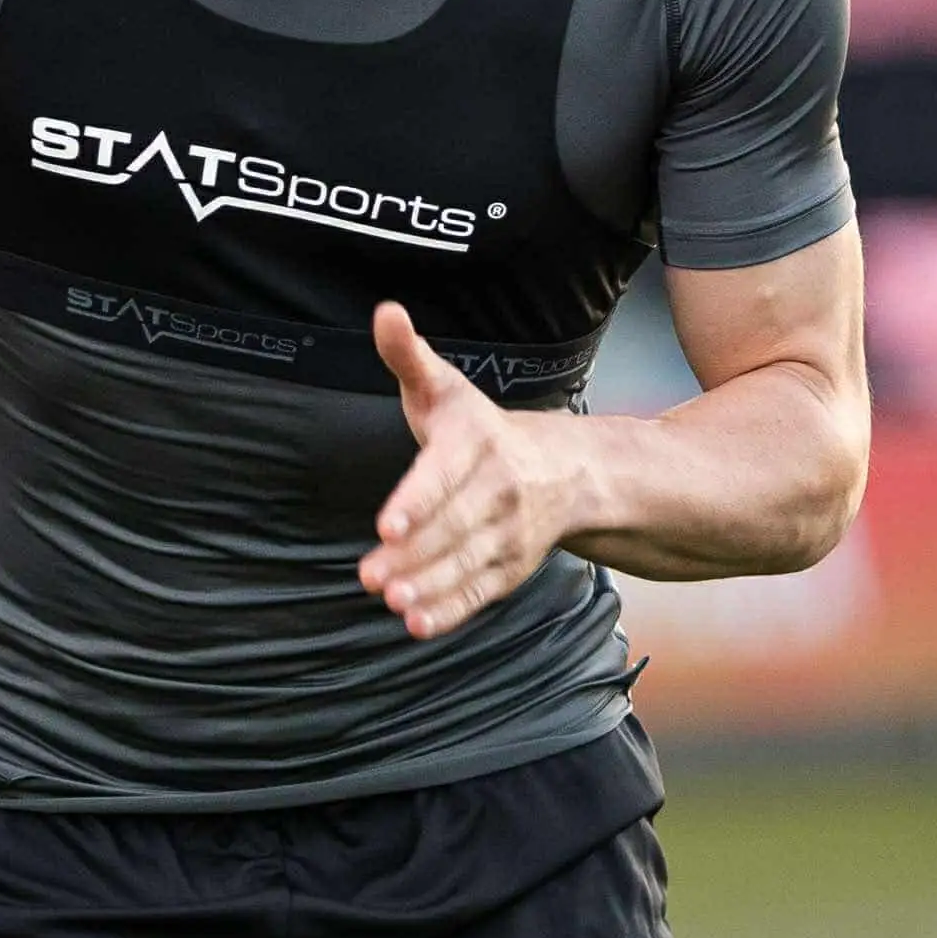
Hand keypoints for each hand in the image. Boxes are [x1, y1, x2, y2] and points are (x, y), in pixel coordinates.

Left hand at [357, 304, 594, 640]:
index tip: (388, 523)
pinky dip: (452, 611)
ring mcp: (508, 534)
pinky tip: (419, 625)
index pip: (444, 474)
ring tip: (393, 603)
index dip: (418, 500)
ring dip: (430, 587)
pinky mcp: (509, 568)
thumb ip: (408, 355)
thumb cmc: (478, 429)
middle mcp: (499, 491)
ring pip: (466, 564)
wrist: (564, 469)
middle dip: (414, 554)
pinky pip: (480, 593)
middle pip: (453, 526)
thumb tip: (385, 312)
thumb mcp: (443, 387)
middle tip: (371, 576)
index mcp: (478, 444)